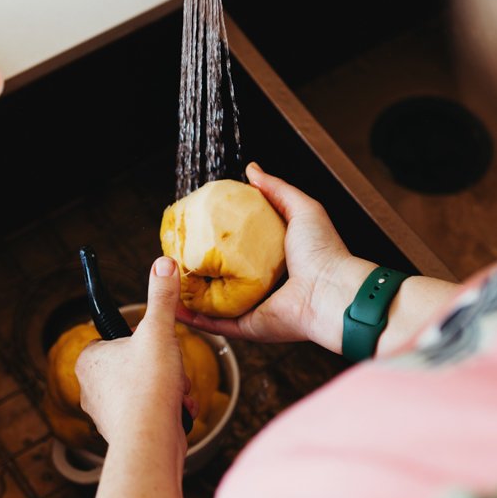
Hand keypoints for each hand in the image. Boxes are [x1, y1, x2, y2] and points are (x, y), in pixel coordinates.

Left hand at [76, 256, 197, 456]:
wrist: (150, 442)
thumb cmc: (147, 387)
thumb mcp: (158, 332)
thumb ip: (162, 298)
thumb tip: (164, 264)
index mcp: (89, 358)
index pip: (117, 337)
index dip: (142, 340)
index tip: (154, 347)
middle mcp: (89, 387)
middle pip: (136, 364)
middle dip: (163, 368)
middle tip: (169, 372)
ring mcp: (104, 412)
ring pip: (147, 388)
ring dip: (170, 389)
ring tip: (173, 395)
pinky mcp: (121, 433)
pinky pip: (150, 412)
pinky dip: (168, 410)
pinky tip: (176, 414)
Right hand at [176, 162, 376, 351]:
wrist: (330, 291)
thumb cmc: (322, 251)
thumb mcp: (302, 209)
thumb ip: (276, 190)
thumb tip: (251, 169)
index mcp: (275, 261)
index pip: (240, 251)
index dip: (218, 243)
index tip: (196, 231)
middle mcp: (263, 287)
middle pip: (222, 278)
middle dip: (197, 270)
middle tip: (175, 256)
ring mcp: (253, 309)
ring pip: (212, 304)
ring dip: (189, 295)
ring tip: (166, 280)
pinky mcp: (247, 327)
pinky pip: (215, 324)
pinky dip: (192, 318)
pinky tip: (173, 307)